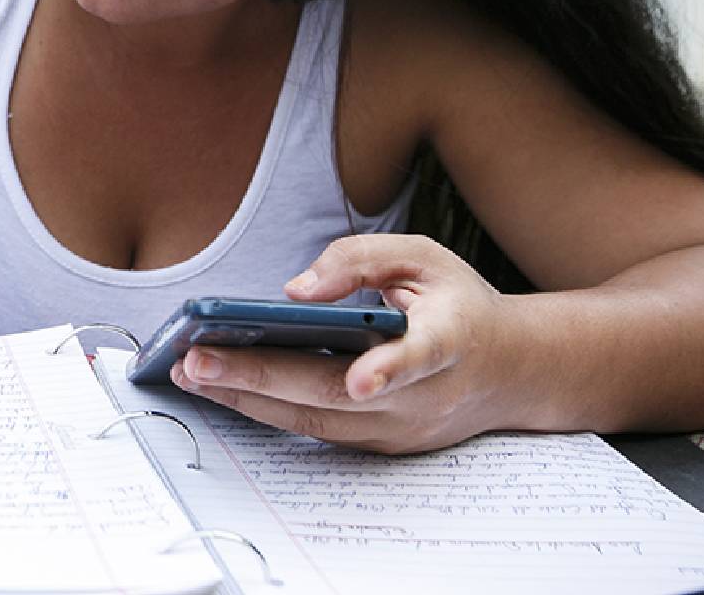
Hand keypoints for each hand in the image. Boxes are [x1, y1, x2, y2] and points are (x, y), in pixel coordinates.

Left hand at [168, 233, 513, 452]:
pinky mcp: (378, 445)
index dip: (390, 370)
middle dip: (261, 377)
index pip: (421, 356)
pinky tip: (219, 385)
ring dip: (247, 398)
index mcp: (449, 339)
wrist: (512, 372)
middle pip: (336, 394)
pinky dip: (263, 407)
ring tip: (190, 372)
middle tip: (197, 360)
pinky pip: (313, 427)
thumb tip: (295, 291)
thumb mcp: (423, 257)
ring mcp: (400, 429)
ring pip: (316, 419)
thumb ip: (361, 260)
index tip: (361, 381)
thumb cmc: (458, 305)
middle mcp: (425, 396)